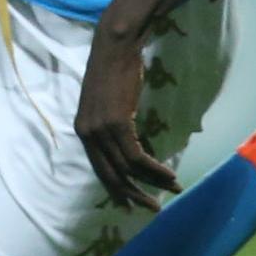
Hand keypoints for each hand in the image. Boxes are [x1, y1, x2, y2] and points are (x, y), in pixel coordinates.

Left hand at [75, 29, 179, 212]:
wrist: (115, 48)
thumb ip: (113, 127)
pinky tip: (168, 175)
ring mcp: (100, 130)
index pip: (98, 169)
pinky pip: (136, 156)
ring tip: (172, 189)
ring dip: (151, 182)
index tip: (130, 204)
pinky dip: (154, 168)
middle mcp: (87, 134)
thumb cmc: (115, 71)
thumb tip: (130, 148)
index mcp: (82, 131)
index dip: (115, 188)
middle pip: (111, 175)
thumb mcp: (108, 104)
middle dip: (132, 194)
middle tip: (151, 208)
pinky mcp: (116, 124)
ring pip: (127, 168)